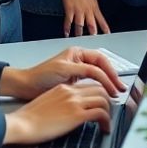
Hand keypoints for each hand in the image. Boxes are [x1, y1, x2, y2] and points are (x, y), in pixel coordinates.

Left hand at [0, 46, 126, 100]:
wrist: (26, 87)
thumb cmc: (41, 76)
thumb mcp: (65, 70)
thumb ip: (84, 70)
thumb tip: (100, 74)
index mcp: (77, 53)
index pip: (100, 61)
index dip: (110, 72)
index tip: (114, 84)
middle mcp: (79, 60)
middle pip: (102, 67)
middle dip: (112, 78)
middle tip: (120, 89)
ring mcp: (78, 71)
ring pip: (99, 75)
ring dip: (107, 83)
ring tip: (115, 93)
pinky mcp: (76, 82)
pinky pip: (92, 83)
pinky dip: (99, 88)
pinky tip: (103, 94)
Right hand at [4, 82, 113, 145]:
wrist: (21, 124)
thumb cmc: (28, 118)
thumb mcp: (47, 102)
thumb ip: (61, 101)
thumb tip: (70, 110)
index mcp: (63, 88)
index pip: (89, 85)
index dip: (99, 94)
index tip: (102, 103)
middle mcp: (71, 92)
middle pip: (100, 89)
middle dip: (108, 101)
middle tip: (108, 112)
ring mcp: (74, 102)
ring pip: (103, 99)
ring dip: (109, 111)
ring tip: (107, 122)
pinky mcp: (76, 115)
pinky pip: (100, 113)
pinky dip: (106, 121)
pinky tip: (104, 129)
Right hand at [60, 0, 109, 36]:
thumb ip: (93, 7)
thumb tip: (95, 15)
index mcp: (94, 6)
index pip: (101, 19)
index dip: (105, 27)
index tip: (108, 34)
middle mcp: (87, 9)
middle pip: (92, 24)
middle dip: (93, 33)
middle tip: (93, 40)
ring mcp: (78, 9)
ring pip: (80, 25)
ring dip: (79, 33)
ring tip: (78, 38)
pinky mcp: (69, 8)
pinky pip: (69, 21)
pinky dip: (67, 28)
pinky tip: (66, 33)